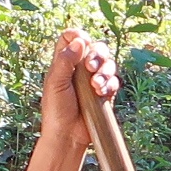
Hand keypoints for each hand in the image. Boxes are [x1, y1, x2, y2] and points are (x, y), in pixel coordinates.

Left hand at [38, 28, 119, 142]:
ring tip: (95, 85)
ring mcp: (93, 80)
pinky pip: (114, 80)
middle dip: (97, 53)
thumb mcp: (56, 83)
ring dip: (105, 70)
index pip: (71, 38)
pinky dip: (109, 84)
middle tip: (90, 66)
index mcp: (64, 62)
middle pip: (95, 47)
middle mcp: (79, 68)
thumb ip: (65, 60)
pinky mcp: (105, 92)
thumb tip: (80, 41)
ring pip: (108, 62)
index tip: (82, 41)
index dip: (77, 35)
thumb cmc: (56, 110)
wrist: (68, 135)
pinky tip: (101, 93)